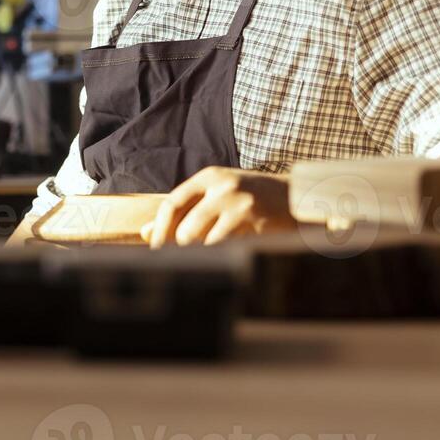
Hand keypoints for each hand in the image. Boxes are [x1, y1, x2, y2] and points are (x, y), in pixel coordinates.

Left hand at [142, 167, 295, 247]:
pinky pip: (229, 247)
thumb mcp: (215, 197)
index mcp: (208, 177)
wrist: (296, 196)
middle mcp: (222, 187)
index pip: (171, 204)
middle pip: (185, 228)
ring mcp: (240, 204)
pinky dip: (224, 255)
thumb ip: (183, 212)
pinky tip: (229, 256)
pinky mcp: (257, 222)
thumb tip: (143, 233)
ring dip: (204, 255)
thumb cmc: (249, 199)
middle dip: (180, 249)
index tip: (154, 250)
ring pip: (206, 242)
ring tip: (209, 259)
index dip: (159, 230)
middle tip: (179, 262)